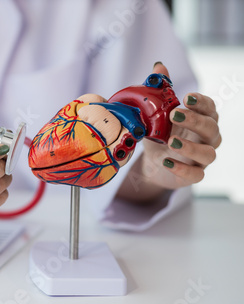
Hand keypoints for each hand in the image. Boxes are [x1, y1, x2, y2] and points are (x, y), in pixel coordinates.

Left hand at [120, 63, 220, 201]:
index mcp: (201, 118)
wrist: (153, 163)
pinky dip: (182, 169)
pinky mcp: (194, 174)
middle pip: (211, 127)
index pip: (209, 107)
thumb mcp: (156, 113)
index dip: (200, 102)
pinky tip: (166, 162)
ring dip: (191, 147)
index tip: (186, 96)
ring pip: (208, 153)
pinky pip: (196, 175)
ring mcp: (202, 157)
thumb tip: (159, 66)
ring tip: (170, 142)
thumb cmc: (160, 134)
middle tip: (174, 115)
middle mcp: (208, 137)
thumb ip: (160, 91)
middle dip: (195, 120)